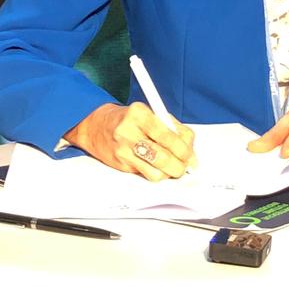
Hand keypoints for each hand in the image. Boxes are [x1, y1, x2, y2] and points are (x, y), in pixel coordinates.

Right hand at [63, 103, 196, 180]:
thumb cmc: (130, 120)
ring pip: (156, 172)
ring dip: (169, 173)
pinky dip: (156, 174)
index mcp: (140, 113)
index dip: (185, 149)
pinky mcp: (121, 165)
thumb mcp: (150, 114)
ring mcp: (123, 150)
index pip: (169, 136)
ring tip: (172, 167)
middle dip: (180, 166)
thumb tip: (190, 153)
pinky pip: (146, 175)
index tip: (190, 155)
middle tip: (185, 166)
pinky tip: (158, 167)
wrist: (97, 126)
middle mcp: (129, 131)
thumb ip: (171, 129)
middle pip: (164, 157)